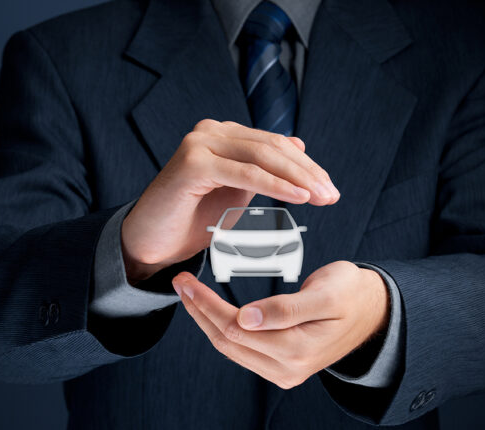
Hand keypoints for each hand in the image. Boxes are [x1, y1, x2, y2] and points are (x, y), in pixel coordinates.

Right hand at [121, 120, 339, 282]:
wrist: (153, 242)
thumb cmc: (194, 220)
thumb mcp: (238, 191)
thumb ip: (264, 167)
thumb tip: (299, 142)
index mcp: (224, 136)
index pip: (275, 144)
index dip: (306, 166)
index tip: (329, 189)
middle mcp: (212, 132)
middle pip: (273, 147)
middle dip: (308, 172)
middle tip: (332, 196)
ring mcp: (200, 143)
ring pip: (262, 156)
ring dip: (298, 178)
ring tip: (321, 197)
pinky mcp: (192, 163)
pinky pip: (244, 172)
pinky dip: (274, 185)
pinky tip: (298, 197)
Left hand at [171, 261, 389, 388]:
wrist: (372, 312)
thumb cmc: (352, 294)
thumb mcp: (326, 293)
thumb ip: (287, 308)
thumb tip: (246, 319)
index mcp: (297, 350)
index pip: (235, 329)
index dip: (207, 305)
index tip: (188, 283)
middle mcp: (287, 369)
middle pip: (227, 341)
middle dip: (200, 311)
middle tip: (181, 283)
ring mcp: (284, 372)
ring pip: (231, 348)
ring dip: (206, 322)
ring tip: (190, 296)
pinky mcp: (282, 367)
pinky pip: (242, 351)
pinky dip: (222, 331)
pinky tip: (212, 314)